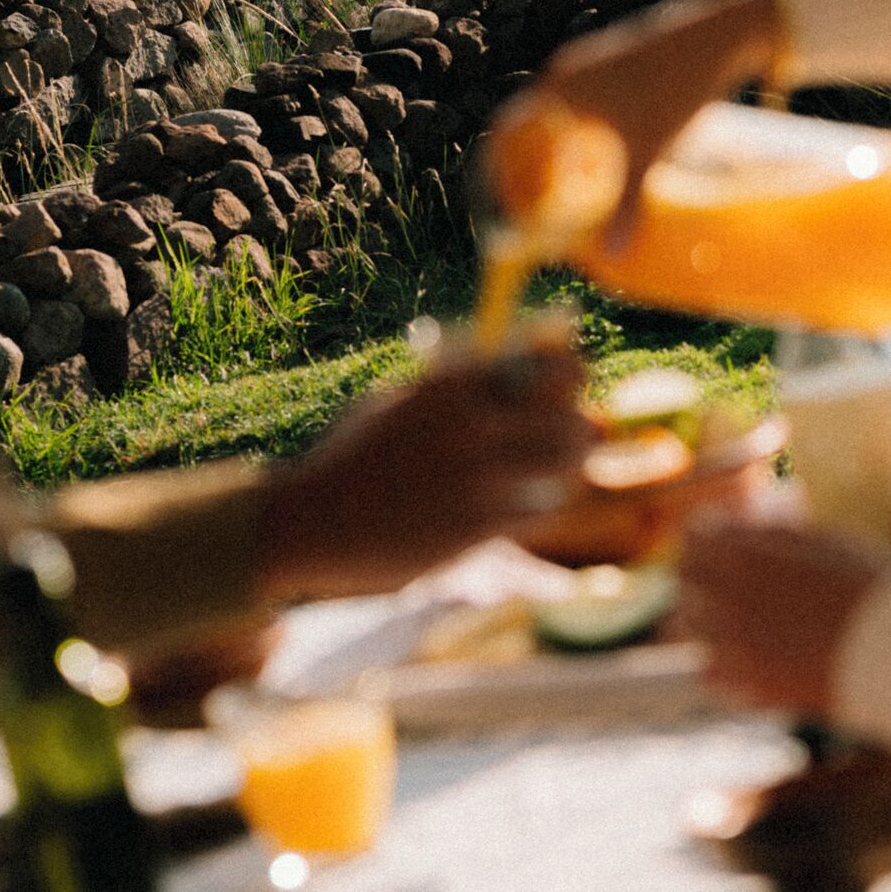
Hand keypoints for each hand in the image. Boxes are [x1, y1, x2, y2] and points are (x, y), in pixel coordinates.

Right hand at [255, 349, 590, 600]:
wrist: (309, 522)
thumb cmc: (349, 460)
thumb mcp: (394, 404)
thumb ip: (448, 389)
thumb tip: (507, 373)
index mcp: (452, 383)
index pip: (545, 364)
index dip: (568, 370)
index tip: (570, 378)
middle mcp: (472, 425)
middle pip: (568, 415)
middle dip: (580, 424)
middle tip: (580, 431)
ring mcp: (478, 478)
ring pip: (563, 468)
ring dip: (568, 468)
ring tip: (559, 471)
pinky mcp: (476, 527)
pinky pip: (540, 511)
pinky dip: (542, 508)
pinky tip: (530, 507)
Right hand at [499, 0, 783, 244]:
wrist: (719, 36)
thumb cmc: (677, 92)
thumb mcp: (648, 154)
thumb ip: (625, 206)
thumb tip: (614, 255)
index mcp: (560, 90)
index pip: (508, 134)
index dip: (499, 170)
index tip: (503, 203)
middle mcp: (566, 72)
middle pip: (528, 125)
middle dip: (529, 166)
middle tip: (535, 203)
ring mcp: (588, 62)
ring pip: (555, 111)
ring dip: (555, 147)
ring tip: (568, 185)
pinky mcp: (611, 61)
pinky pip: (578, 101)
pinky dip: (578, 130)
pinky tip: (601, 154)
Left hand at [679, 512, 886, 717]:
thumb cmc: (875, 591)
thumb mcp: (828, 542)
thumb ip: (780, 534)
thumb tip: (754, 526)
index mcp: (748, 553)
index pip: (694, 535)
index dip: (709, 534)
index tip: (722, 540)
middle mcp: (728, 595)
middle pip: (684, 578)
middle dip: (701, 573)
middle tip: (726, 579)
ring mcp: (732, 643)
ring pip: (683, 626)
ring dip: (703, 619)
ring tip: (736, 621)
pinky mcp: (745, 685)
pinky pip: (705, 671)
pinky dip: (718, 664)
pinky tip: (746, 659)